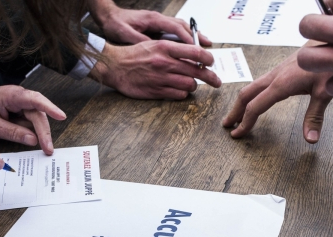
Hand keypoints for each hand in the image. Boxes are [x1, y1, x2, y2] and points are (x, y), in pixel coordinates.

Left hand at [0, 86, 66, 155]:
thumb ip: (12, 132)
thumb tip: (33, 140)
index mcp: (11, 96)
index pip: (34, 100)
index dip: (49, 108)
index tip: (61, 116)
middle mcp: (19, 97)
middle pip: (38, 113)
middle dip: (44, 132)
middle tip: (48, 149)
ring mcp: (20, 103)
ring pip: (36, 118)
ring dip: (41, 133)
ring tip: (46, 149)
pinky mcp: (20, 110)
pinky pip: (30, 121)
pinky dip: (34, 131)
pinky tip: (38, 143)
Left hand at [90, 0, 211, 45]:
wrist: (109, 16)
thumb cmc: (115, 25)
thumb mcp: (125, 34)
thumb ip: (139, 41)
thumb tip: (154, 48)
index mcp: (153, 20)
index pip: (175, 28)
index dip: (187, 39)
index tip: (196, 49)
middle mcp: (159, 19)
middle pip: (183, 26)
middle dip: (197, 37)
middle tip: (208, 48)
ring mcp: (159, 22)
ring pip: (181, 28)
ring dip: (193, 37)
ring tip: (205, 47)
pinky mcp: (157, 27)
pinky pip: (175, 32)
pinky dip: (185, 39)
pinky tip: (189, 48)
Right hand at [91, 41, 220, 99]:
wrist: (115, 66)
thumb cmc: (135, 55)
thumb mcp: (154, 44)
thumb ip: (174, 50)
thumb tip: (195, 56)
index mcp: (165, 48)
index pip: (196, 53)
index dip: (208, 59)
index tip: (211, 62)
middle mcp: (165, 63)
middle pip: (197, 72)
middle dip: (211, 77)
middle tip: (217, 81)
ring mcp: (160, 78)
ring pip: (189, 85)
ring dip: (193, 86)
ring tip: (191, 84)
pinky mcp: (155, 91)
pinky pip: (178, 95)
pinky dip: (182, 94)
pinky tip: (179, 91)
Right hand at [223, 50, 332, 142]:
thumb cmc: (330, 64)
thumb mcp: (325, 92)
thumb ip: (315, 116)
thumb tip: (310, 140)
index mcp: (281, 85)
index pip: (255, 107)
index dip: (244, 122)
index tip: (237, 134)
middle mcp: (274, 77)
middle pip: (246, 95)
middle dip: (235, 111)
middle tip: (227, 126)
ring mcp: (276, 72)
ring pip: (251, 88)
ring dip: (241, 103)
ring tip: (237, 115)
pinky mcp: (280, 69)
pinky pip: (259, 84)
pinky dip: (251, 95)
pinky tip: (255, 101)